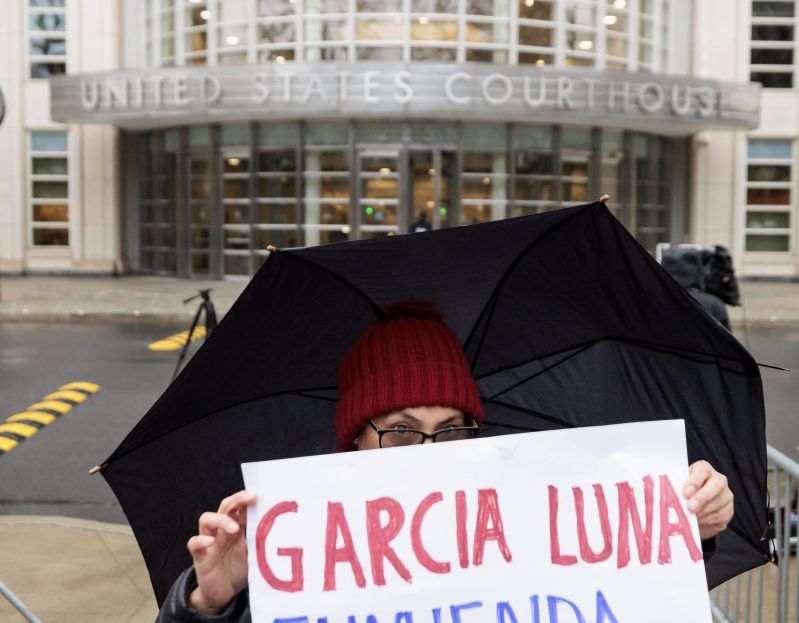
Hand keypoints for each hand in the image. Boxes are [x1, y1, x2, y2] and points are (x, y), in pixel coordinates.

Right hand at [187, 490, 256, 614]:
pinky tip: (210, 542)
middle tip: (250, 498)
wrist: (224, 594)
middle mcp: (221, 530)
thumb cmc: (239, 569)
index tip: (260, 495)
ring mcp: (209, 541)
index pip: (239, 506)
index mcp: (236, 527)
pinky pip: (193, 544)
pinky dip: (200, 540)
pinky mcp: (200, 557)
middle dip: (237, 499)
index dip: (247, 499)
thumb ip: (261, 541)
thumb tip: (281, 531)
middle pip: (224, 506)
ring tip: (234, 528)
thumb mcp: (254, 553)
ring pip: (206, 519)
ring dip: (221, 519)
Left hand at [683, 461, 733, 540]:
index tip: (685, 492)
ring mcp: (726, 495)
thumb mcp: (677, 486)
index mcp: (703, 469)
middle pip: (716, 485)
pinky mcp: (729, 510)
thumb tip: (666, 490)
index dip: (695, 480)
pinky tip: (698, 521)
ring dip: (702, 512)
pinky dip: (707, 519)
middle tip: (690, 507)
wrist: (693, 511)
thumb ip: (675, 486)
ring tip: (690, 517)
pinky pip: (720, 516)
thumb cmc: (682, 494)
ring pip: (717, 503)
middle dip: (702, 497)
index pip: (703, 469)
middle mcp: (718, 479)